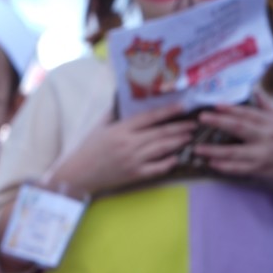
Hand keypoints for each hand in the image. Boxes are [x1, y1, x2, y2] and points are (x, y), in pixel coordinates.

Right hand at [51, 104, 196, 195]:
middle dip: (180, 127)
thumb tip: (124, 98)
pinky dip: (168, 163)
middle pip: (161, 133)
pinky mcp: (134, 174)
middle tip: (194, 124)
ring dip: (178, 142)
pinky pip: (156, 168)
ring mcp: (133, 160)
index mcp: (121, 129)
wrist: (78, 174)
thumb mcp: (99, 127)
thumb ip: (113, 113)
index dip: (168, 111)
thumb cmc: (88, 149)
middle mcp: (129, 144)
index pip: (149, 117)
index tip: (183, 107)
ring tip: (189, 137)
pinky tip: (176, 158)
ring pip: (162, 149)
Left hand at [193, 91, 272, 191]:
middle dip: (219, 122)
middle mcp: (268, 137)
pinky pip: (238, 168)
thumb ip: (267, 106)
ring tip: (197, 148)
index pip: (248, 113)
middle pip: (239, 128)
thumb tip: (255, 89)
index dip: (231, 108)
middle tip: (201, 118)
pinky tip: (210, 163)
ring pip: (235, 152)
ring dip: (214, 150)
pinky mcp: (260, 170)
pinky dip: (224, 166)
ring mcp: (263, 155)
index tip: (215, 104)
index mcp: (272, 123)